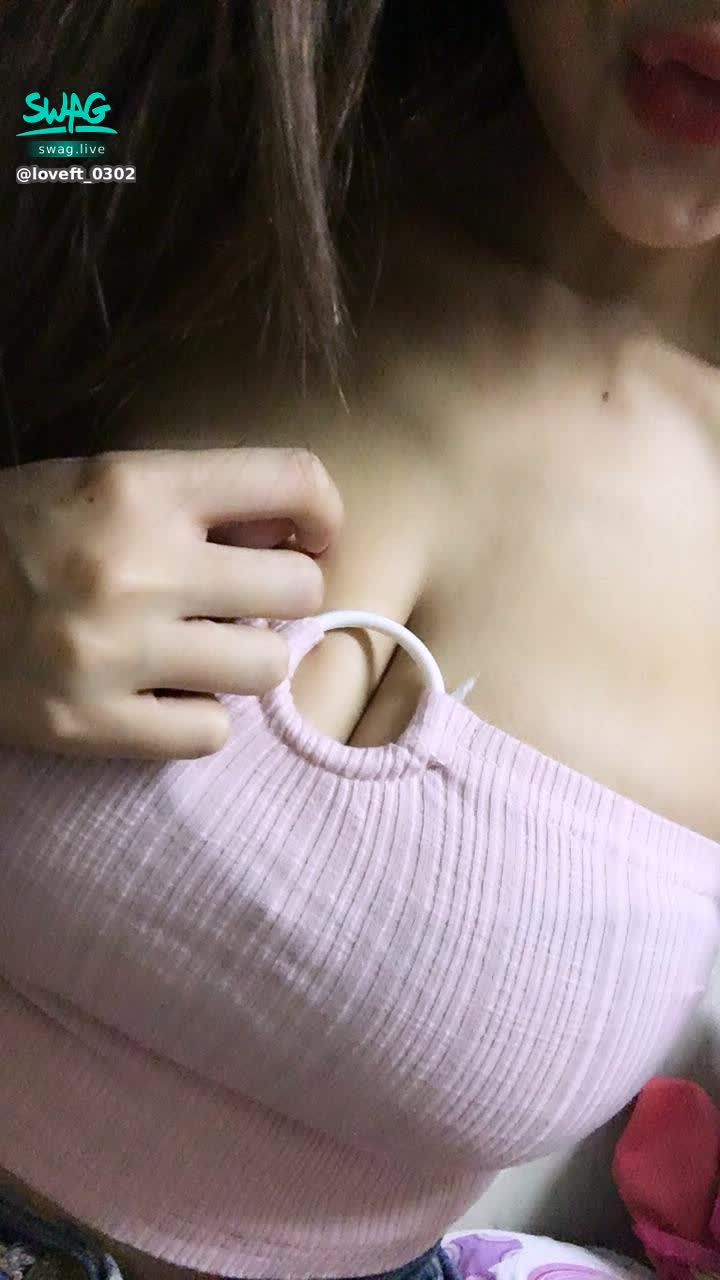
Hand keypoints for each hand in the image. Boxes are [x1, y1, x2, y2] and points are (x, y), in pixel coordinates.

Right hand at [0, 447, 342, 758]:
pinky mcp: (91, 726)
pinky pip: (211, 734)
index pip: (292, 481)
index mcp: (138, 488)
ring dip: (243, 660)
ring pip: (266, 668)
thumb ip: (190, 501)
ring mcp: (115, 654)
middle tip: (239, 601)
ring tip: (197, 651)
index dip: (321, 510)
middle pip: (298, 589)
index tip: (309, 534)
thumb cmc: (9, 535)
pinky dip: (197, 718)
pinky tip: (162, 696)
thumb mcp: (94, 484)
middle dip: (279, 594)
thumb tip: (292, 533)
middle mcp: (137, 568)